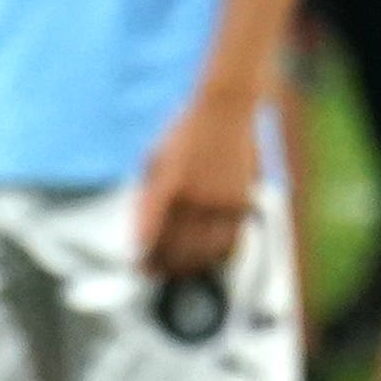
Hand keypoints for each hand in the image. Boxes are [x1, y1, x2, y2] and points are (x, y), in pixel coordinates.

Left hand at [136, 90, 263, 282]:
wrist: (226, 107)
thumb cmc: (185, 130)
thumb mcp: (155, 156)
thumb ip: (148, 193)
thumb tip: (142, 230)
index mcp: (166, 185)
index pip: (151, 234)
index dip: (144, 257)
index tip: (139, 266)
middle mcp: (193, 195)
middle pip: (176, 248)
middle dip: (163, 266)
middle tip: (155, 272)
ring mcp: (219, 199)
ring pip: (204, 250)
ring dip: (190, 266)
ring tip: (180, 270)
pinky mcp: (241, 199)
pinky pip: (230, 239)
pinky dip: (219, 254)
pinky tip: (211, 259)